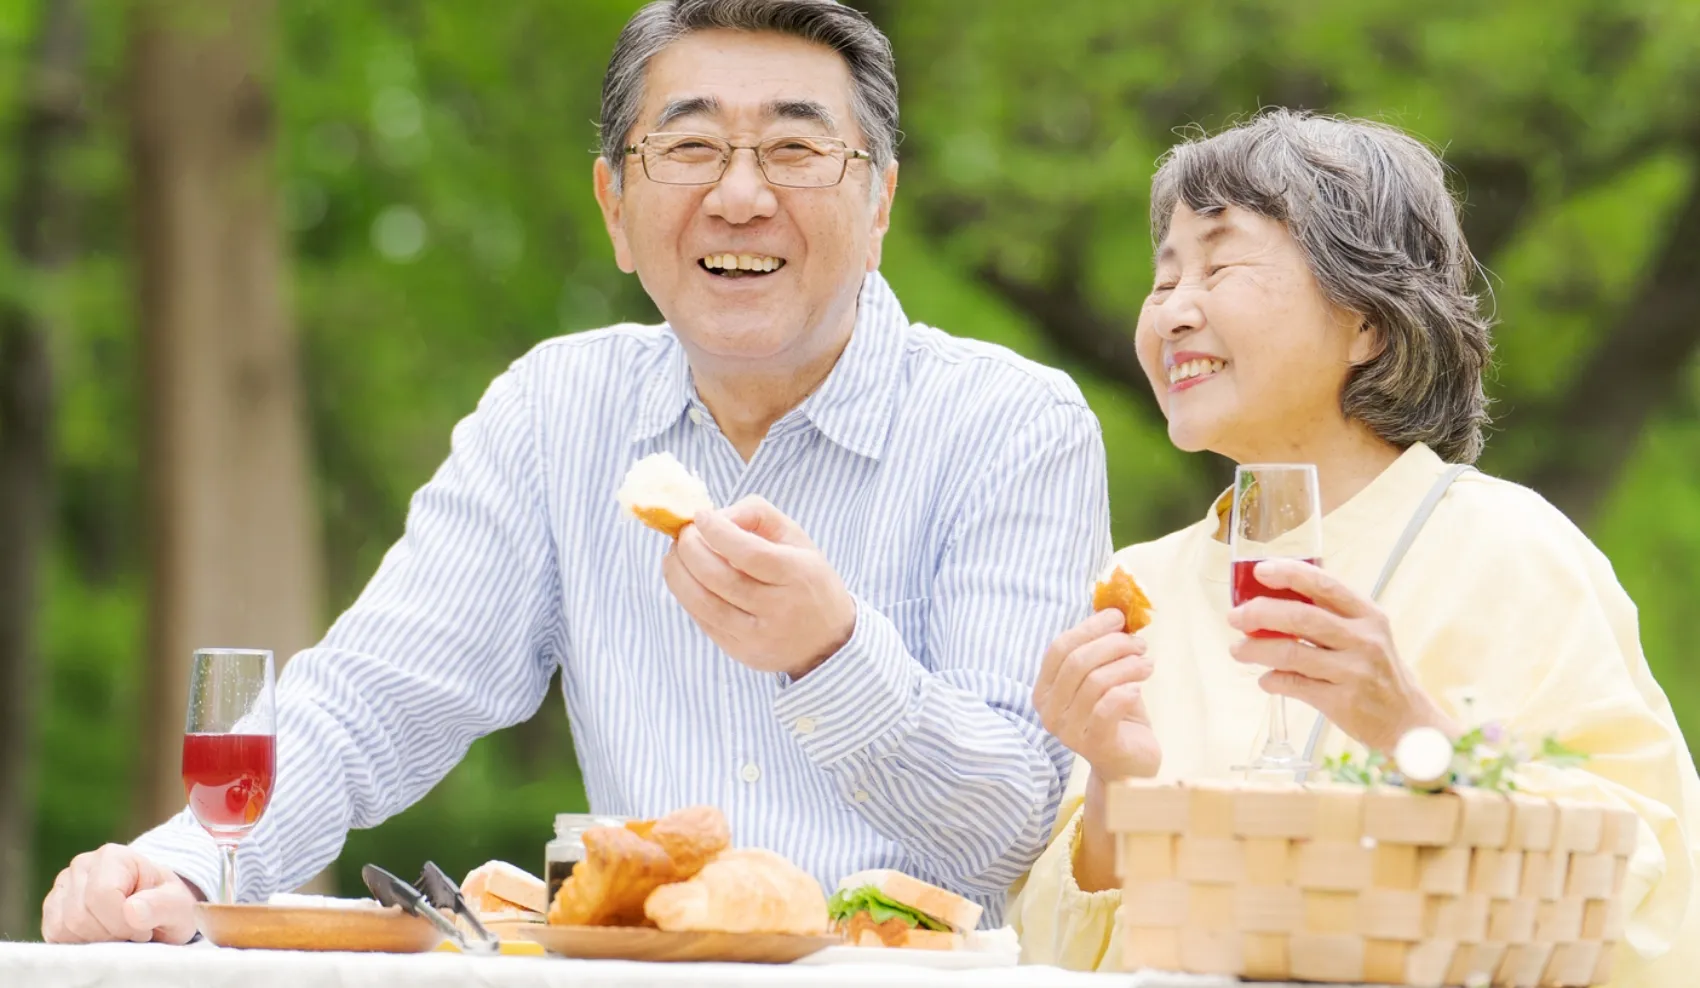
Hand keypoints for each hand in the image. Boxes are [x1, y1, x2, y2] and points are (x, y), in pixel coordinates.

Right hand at [42, 844, 199, 943]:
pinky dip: (79, 943)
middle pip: (80, 915)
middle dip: (110, 934)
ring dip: (95, 940)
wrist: (154, 907)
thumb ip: (162, 906)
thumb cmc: (166, 904)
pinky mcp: (53, 907)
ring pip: (65, 927)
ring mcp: (63, 885)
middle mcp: (82, 865)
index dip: (122, 923)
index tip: (145, 930)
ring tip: (119, 933)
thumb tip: (132, 910)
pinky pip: (54, 934)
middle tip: (133, 934)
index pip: (102, 895)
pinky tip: (101, 935)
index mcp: (113, 856)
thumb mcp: (178, 906)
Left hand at [663, 495, 855, 678]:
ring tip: (675, 554)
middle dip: (690, 549)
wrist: (829, 642)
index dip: (718, 531)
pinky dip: (686, 595)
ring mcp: (758, 636)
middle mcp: (779, 609)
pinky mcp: (742, 652)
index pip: (749, 553)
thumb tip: (715, 516)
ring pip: (703, 602)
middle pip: (720, 577)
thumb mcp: (797, 539)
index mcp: (798, 575)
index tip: (700, 516)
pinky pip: (703, 620)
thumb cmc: (807, 580)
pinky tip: (685, 579)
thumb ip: (758, 514)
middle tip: (684, 533)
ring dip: (678, 573)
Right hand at [1033, 609, 1160, 780]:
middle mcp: (1049, 711)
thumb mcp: (1105, 676)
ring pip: (1096, 682)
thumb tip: (1115, 607)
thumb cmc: (1116, 715)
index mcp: (1045, 690)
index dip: (1090, 627)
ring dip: (1128, 666)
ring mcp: (1068, 732)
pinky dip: (1127, 691)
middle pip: (1077, 662)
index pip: (1059, 648)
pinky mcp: (1095, 746)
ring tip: (1147, 664)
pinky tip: (1138, 689)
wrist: (1129, 764)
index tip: (1119, 617)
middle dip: (1113, 645)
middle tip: (1139, 644)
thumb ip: (1102, 648)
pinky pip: (1107, 708)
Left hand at [1227, 558, 1454, 751]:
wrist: (1408, 722)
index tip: (1260, 571)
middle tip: (1235, 616)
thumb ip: (1330, 617)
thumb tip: (1273, 601)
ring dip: (1255, 649)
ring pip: (1291, 652)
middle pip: (1301, 617)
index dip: (1290, 574)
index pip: (1325, 585)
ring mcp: (1353, 671)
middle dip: (1260, 613)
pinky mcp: (1342, 701)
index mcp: (1369, 616)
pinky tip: (1265, 679)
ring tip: (1237, 650)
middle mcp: (1364, 640)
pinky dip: (1272, 680)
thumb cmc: (1379, 672)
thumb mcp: (1367, 635)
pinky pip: (1294, 685)